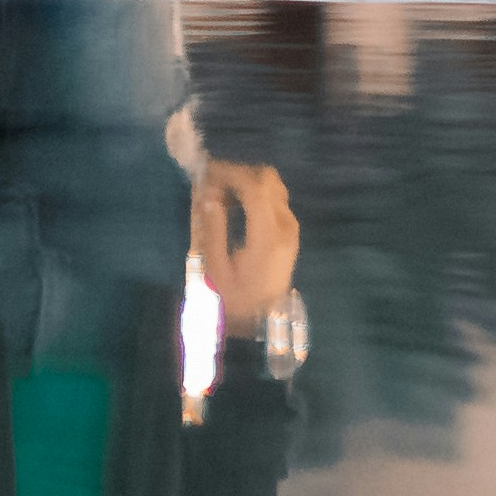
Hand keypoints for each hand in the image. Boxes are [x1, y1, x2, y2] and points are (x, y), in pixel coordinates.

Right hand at [197, 161, 300, 331]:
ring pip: (272, 185)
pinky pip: (273, 197)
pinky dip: (253, 192)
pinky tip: (233, 204)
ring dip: (245, 181)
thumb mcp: (216, 270)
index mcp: (268, 236)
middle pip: (267, 179)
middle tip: (210, 184)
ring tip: (218, 195)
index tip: (205, 173)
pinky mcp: (289, 230)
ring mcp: (290, 227)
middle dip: (237, 173)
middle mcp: (285, 225)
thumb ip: (213, 229)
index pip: (255, 187)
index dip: (229, 173)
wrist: (263, 321)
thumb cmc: (235, 300)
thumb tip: (208, 196)